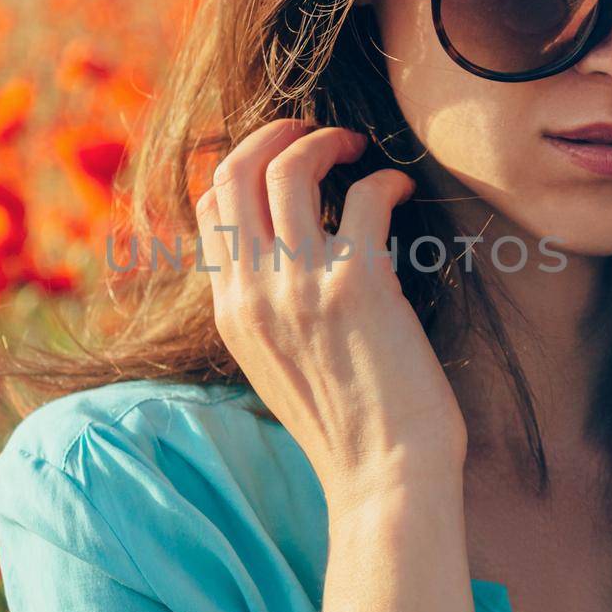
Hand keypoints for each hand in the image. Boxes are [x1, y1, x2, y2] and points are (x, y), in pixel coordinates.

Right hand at [195, 119, 467, 522]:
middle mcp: (252, 292)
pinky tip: (401, 190)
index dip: (244, 163)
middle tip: (316, 134)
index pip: (209, 207)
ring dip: (326, 141)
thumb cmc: (348, 428)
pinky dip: (384, 179)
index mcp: (230, 311)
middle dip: (275, 133)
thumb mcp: (277, 366)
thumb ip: (266, 309)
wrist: (383, 478)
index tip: (284, 157)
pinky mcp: (356, 284)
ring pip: (289, 168)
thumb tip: (282, 256)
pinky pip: (363, 196)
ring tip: (357, 149)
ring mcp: (299, 286)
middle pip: (234, 171)